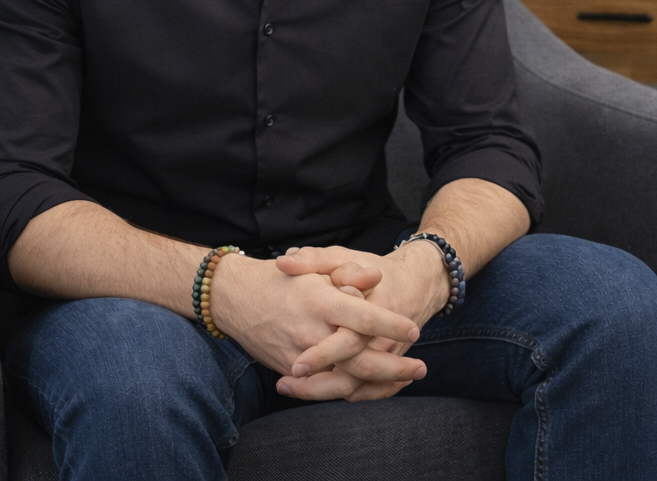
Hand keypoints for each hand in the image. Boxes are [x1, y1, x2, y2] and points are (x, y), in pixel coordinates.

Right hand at [207, 253, 426, 400]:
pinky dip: (353, 391)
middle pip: (359, 360)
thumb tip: (376, 278)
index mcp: (319, 302)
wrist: (235, 298)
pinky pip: (326, 390)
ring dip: (378, 385)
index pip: (363, 319)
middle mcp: (310, 334)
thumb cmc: (281, 278)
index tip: (413, 328)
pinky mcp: (291, 372)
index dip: (391, 325)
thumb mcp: (314, 264)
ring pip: (345, 382)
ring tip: (404, 381)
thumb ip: (347, 270)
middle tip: (421, 368)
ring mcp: (299, 358)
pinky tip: (376, 388)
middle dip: (394, 368)